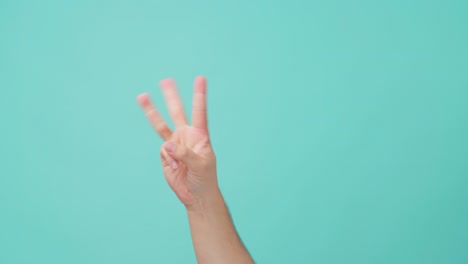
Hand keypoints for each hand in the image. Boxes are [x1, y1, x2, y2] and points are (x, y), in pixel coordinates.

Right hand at [136, 76, 217, 207]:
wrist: (196, 195)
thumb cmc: (205, 178)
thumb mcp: (200, 165)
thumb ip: (184, 153)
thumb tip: (166, 144)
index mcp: (200, 135)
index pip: (199, 112)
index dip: (199, 95)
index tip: (200, 78)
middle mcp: (186, 136)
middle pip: (177, 112)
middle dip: (171, 96)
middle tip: (166, 80)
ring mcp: (175, 144)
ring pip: (161, 125)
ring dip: (151, 111)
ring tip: (142, 95)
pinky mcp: (166, 155)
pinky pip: (162, 152)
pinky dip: (167, 159)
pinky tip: (175, 168)